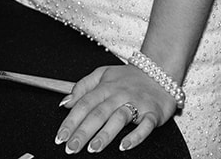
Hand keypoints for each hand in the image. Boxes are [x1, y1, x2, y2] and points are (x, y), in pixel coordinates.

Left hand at [55, 64, 178, 152]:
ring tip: (93, 148)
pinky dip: (135, 136)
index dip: (71, 121)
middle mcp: (119, 95)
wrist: (160, 72)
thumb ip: (82, 86)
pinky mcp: (153, 113)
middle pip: (98, 113)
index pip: (84, 104)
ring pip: (119, 118)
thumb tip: (65, 102)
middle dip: (83, 132)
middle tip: (71, 147)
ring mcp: (137, 103)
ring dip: (105, 134)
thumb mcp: (103, 74)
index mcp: (105, 87)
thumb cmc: (129, 78)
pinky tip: (124, 146)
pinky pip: (144, 126)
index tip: (60, 136)